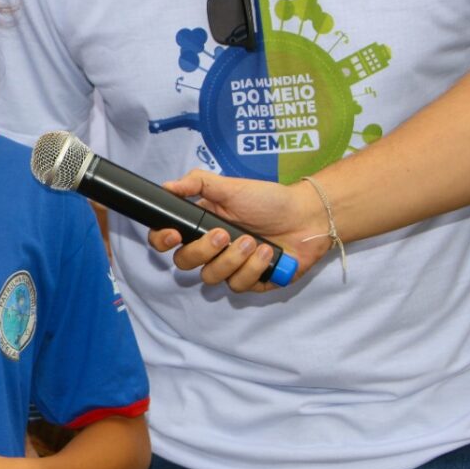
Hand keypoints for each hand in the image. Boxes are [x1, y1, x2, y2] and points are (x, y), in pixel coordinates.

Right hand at [146, 169, 330, 291]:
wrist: (307, 216)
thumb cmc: (269, 201)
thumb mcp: (231, 186)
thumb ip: (197, 183)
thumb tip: (166, 187)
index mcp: (200, 227)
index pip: (167, 240)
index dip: (162, 241)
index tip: (175, 235)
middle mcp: (210, 251)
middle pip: (184, 263)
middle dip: (204, 250)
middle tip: (224, 234)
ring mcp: (229, 268)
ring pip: (211, 277)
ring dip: (233, 259)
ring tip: (254, 241)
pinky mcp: (250, 282)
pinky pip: (238, 285)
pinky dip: (254, 268)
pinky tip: (267, 252)